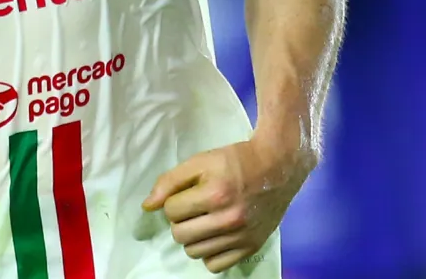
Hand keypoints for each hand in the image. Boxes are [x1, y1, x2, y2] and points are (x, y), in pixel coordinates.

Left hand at [142, 136, 312, 273]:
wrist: (277, 167)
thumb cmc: (236, 161)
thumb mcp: (201, 161)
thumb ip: (170, 181)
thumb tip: (148, 206)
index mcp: (215, 194)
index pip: (171, 211)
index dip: (174, 201)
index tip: (186, 194)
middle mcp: (229, 219)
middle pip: (180, 235)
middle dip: (180, 220)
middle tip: (193, 208)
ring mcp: (241, 236)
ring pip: (194, 252)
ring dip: (193, 237)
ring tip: (205, 221)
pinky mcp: (251, 247)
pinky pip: (215, 266)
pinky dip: (210, 253)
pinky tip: (215, 236)